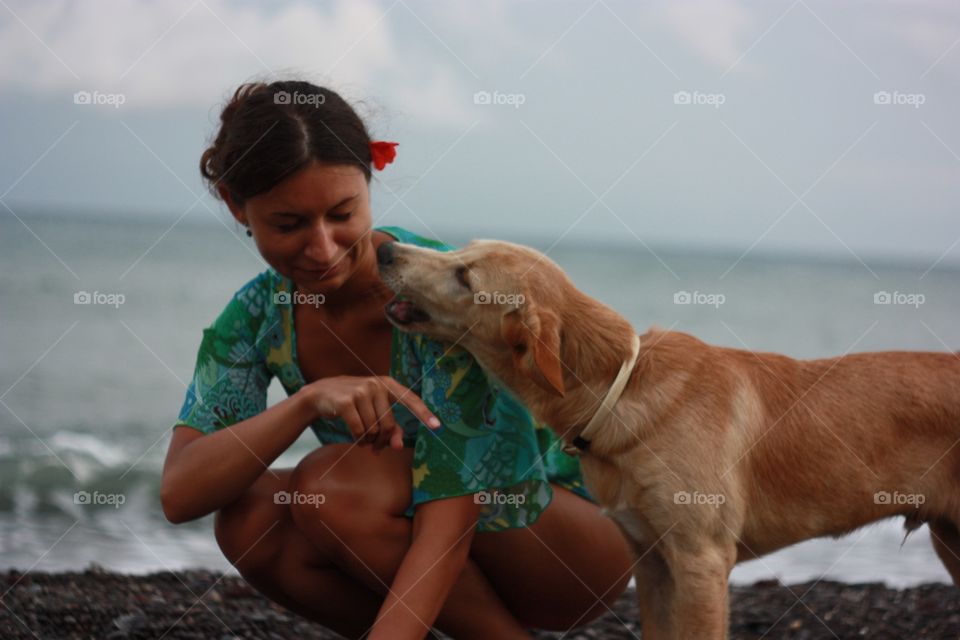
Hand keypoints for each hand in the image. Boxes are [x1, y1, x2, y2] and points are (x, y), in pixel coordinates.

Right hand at [302, 376, 440, 450]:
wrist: (321, 394)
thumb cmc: (353, 404)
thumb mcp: (373, 411)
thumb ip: (391, 428)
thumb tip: (398, 447)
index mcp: (387, 384)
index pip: (410, 399)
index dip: (424, 414)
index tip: (437, 426)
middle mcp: (376, 385)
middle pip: (388, 425)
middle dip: (382, 440)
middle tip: (375, 446)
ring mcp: (361, 391)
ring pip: (373, 429)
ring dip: (368, 440)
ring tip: (363, 439)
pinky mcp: (346, 401)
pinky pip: (359, 430)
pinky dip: (358, 439)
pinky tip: (355, 438)